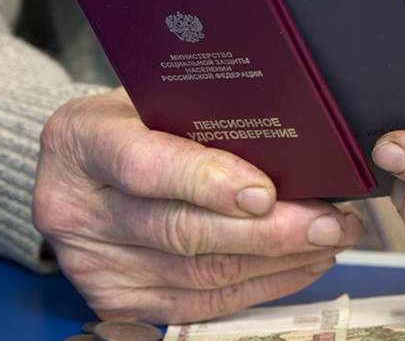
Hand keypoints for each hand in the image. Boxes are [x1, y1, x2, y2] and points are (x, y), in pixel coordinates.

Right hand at [34, 88, 361, 323]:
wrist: (81, 170)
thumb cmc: (132, 124)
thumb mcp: (151, 98)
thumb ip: (201, 116)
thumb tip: (291, 141)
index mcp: (81, 142)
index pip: (144, 165)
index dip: (207, 180)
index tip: (265, 191)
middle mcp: (76, 209)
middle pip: (181, 231)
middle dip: (268, 231)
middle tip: (328, 221)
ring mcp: (94, 264)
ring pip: (200, 276)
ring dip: (276, 261)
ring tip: (328, 238)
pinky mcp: (118, 302)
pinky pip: (200, 305)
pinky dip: (259, 286)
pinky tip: (298, 265)